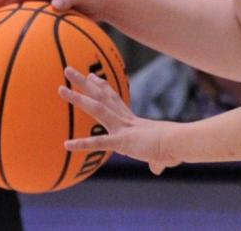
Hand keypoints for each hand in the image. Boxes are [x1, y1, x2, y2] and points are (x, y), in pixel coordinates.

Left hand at [59, 66, 180, 174]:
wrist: (179, 143)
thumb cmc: (174, 146)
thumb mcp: (161, 154)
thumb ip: (157, 161)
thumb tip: (158, 170)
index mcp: (132, 121)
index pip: (114, 100)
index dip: (102, 88)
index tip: (93, 76)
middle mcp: (124, 120)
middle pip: (101, 97)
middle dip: (84, 83)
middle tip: (69, 70)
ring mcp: (122, 129)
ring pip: (97, 109)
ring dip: (78, 99)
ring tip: (61, 89)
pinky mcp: (122, 142)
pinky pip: (99, 142)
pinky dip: (83, 143)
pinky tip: (67, 144)